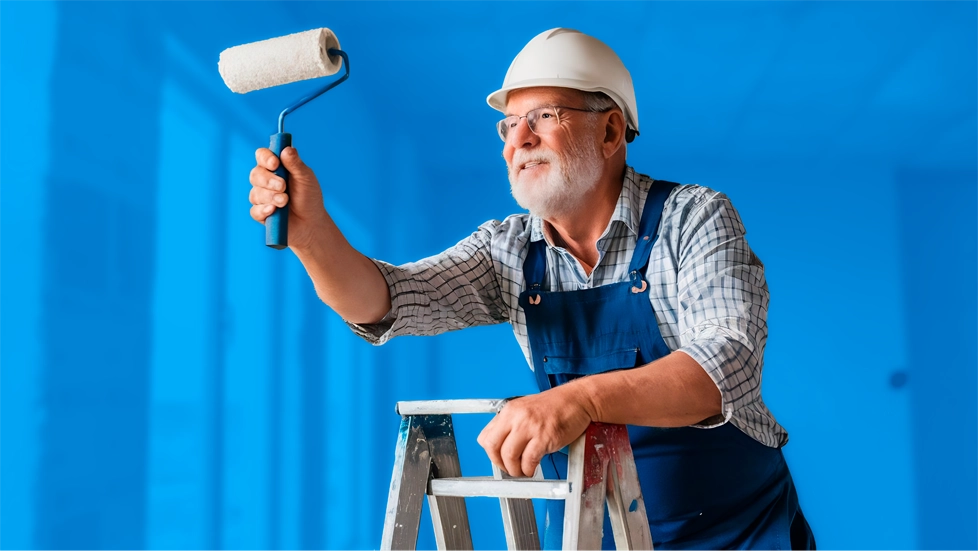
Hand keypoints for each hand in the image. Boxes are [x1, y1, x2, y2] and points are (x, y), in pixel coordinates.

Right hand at [248, 146, 326, 249]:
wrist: (311, 222)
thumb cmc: (309, 197)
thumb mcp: (306, 178)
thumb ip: (296, 164)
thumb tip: (287, 149)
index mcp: (275, 167)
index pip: (262, 156)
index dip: (265, 158)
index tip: (275, 163)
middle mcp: (265, 180)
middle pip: (255, 174)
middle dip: (269, 181)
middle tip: (283, 187)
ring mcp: (261, 197)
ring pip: (255, 194)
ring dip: (271, 197)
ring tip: (285, 202)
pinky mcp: (260, 213)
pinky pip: (254, 210)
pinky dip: (265, 211)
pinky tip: (274, 211)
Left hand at [476, 386, 594, 476]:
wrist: (578, 399)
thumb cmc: (556, 406)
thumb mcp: (526, 409)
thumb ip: (511, 424)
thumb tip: (500, 447)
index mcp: (509, 410)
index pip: (485, 436)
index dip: (490, 453)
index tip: (498, 460)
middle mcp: (517, 417)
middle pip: (492, 446)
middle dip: (499, 463)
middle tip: (508, 469)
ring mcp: (530, 426)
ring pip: (509, 455)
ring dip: (514, 470)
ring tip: (522, 471)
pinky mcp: (545, 437)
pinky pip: (529, 460)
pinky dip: (528, 469)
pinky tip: (532, 469)